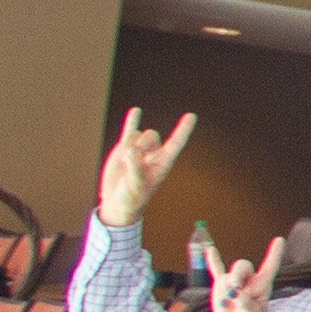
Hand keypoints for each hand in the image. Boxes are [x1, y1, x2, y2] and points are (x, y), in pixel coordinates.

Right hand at [97, 108, 198, 230]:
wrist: (118, 201)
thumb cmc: (131, 197)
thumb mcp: (135, 185)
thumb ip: (135, 168)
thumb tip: (132, 150)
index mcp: (163, 163)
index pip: (176, 143)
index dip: (183, 129)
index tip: (192, 115)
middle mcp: (154, 154)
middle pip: (152, 135)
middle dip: (140, 143)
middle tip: (130, 160)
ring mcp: (140, 150)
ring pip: (138, 134)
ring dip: (129, 143)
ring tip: (124, 162)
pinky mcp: (124, 148)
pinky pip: (129, 131)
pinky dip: (132, 121)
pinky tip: (136, 111)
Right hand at [207, 237, 281, 311]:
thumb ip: (245, 304)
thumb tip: (235, 293)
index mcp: (262, 286)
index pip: (269, 267)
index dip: (274, 254)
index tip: (280, 239)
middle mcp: (249, 281)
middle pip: (243, 266)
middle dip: (237, 275)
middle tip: (234, 289)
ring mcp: (234, 282)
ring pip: (228, 274)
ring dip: (226, 285)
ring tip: (228, 300)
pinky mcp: (221, 286)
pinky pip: (216, 271)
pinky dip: (213, 261)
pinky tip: (210, 249)